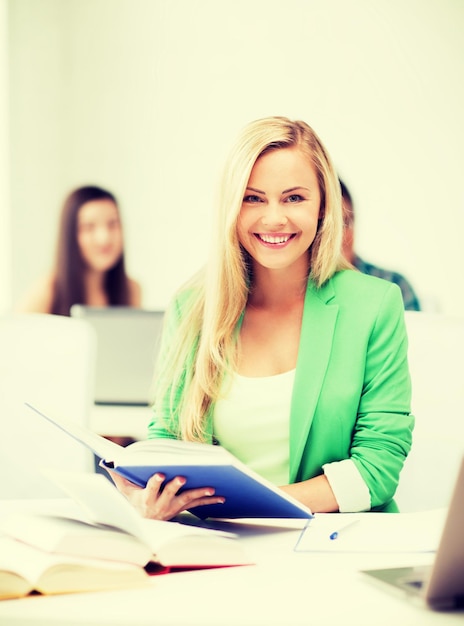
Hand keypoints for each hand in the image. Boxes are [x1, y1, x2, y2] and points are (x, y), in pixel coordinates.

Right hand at [106, 470, 225, 520]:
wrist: (145, 524)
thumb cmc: (134, 502)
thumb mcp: (124, 491)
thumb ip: (117, 476)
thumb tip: (106, 461)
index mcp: (147, 498)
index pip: (151, 489)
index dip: (155, 482)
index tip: (159, 474)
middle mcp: (161, 504)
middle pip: (170, 494)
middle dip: (176, 486)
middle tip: (182, 477)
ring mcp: (174, 507)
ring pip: (187, 499)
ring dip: (199, 493)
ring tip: (211, 488)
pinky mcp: (184, 508)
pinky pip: (198, 504)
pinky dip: (210, 501)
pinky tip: (222, 497)